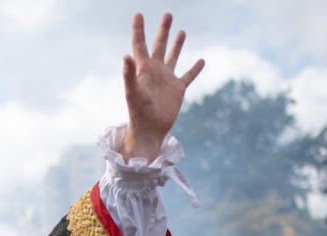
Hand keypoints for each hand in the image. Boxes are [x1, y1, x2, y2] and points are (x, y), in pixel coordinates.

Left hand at [119, 13, 203, 161]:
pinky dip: (195, 69)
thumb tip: (125, 56)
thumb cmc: (138, 112)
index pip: (140, 44)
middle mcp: (155, 71)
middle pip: (159, 45)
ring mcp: (167, 80)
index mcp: (143, 69)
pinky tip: (201, 61)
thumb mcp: (132, 91)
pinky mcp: (178, 90)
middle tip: (168, 14)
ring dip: (177, 45)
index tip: (139, 14)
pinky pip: (188, 76)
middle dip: (163, 30)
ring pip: (173, 57)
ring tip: (182, 31)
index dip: (139, 29)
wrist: (149, 130)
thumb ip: (129, 74)